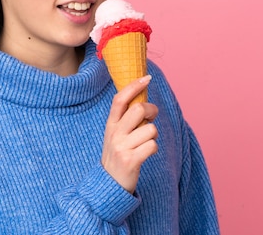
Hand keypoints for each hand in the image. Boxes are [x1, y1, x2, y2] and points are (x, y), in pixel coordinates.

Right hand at [101, 75, 158, 193]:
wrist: (109, 184)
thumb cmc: (118, 154)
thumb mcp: (116, 134)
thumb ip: (125, 119)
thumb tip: (143, 99)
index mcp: (110, 125)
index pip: (120, 99)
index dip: (134, 86)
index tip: (147, 78)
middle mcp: (114, 134)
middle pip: (138, 109)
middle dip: (151, 110)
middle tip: (151, 117)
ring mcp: (121, 147)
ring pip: (150, 129)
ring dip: (153, 135)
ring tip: (145, 143)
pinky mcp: (131, 160)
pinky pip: (152, 145)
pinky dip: (153, 149)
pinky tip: (146, 154)